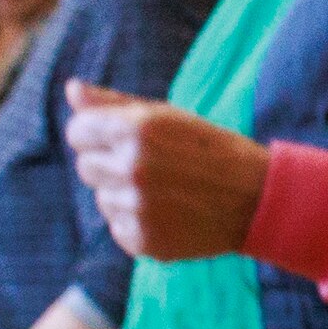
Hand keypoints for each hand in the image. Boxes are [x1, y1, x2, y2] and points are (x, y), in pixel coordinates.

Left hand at [63, 82, 268, 263]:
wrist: (255, 198)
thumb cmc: (210, 149)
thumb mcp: (167, 116)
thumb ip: (113, 103)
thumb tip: (71, 88)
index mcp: (136, 130)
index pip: (78, 131)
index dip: (98, 133)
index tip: (123, 138)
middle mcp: (132, 168)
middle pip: (85, 166)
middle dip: (110, 163)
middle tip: (152, 164)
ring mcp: (136, 207)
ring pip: (102, 197)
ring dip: (124, 193)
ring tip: (165, 190)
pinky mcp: (142, 240)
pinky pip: (118, 225)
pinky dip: (137, 221)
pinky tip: (169, 212)